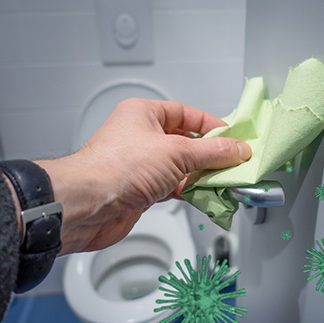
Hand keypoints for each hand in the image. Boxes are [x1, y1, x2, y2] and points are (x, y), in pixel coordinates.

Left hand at [35, 99, 250, 254]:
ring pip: (181, 167)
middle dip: (210, 154)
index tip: (232, 137)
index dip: (211, 125)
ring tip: (225, 181)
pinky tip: (206, 195)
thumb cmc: (117, 168)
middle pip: (185, 142)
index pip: (185, 114)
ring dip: (202, 175)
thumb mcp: (175, 152)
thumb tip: (236, 150)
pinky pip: (174, 186)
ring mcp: (142, 165)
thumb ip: (210, 152)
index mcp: (143, 114)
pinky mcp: (142, 189)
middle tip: (233, 162)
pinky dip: (190, 191)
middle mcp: (141, 137)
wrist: (87, 207)